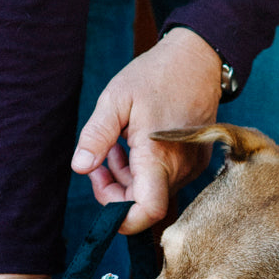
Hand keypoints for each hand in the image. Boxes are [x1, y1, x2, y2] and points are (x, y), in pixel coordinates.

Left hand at [71, 27, 220, 232]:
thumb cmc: (156, 75)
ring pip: (153, 192)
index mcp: (159, 157)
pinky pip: (166, 180)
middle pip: (144, 204)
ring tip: (116, 145)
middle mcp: (181, 169)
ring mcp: (191, 167)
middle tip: (99, 160)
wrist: (198, 60)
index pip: (147, 211)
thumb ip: (96, 136)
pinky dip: (144, 171)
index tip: (102, 198)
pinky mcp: (195, 162)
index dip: (123, 219)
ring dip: (128, 179)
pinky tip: (136, 144)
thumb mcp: (116, 99)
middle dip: (115, 191)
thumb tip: (80, 167)